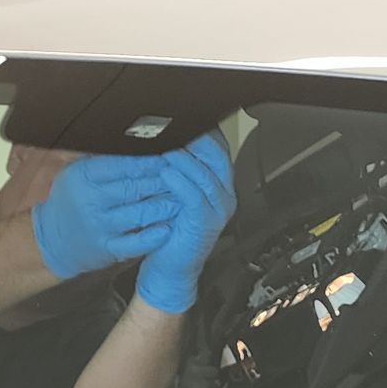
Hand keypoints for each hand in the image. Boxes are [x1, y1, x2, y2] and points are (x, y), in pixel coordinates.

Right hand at [30, 155, 177, 280]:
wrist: (51, 241)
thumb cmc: (71, 200)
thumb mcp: (76, 172)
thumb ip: (102, 158)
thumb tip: (134, 136)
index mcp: (83, 176)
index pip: (122, 163)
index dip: (149, 159)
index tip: (170, 154)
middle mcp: (91, 200)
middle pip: (134, 186)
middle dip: (162, 179)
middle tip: (185, 173)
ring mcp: (99, 226)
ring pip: (139, 213)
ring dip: (164, 205)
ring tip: (184, 197)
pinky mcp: (106, 249)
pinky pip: (135, 242)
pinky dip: (154, 236)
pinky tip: (169, 228)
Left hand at [135, 132, 235, 315]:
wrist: (169, 269)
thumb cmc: (169, 231)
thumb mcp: (173, 194)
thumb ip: (176, 168)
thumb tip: (163, 139)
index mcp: (218, 184)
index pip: (218, 148)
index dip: (203, 131)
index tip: (183, 118)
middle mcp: (224, 194)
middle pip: (218, 156)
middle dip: (197, 140)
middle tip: (176, 128)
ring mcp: (218, 209)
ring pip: (206, 174)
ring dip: (185, 159)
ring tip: (167, 148)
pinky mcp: (205, 222)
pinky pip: (195, 195)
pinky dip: (181, 181)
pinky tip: (166, 172)